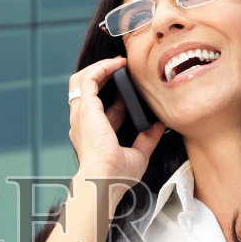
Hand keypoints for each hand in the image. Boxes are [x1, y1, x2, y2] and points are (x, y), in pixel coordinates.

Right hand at [68, 56, 166, 191]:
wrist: (105, 179)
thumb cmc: (116, 176)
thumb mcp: (138, 154)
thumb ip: (148, 138)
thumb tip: (160, 124)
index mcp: (92, 134)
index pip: (102, 108)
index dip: (117, 97)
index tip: (133, 90)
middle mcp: (83, 122)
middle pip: (86, 89)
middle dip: (102, 75)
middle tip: (122, 68)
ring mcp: (81, 114)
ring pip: (81, 79)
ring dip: (99, 67)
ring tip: (118, 62)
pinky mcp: (85, 107)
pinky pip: (88, 78)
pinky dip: (102, 68)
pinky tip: (118, 64)